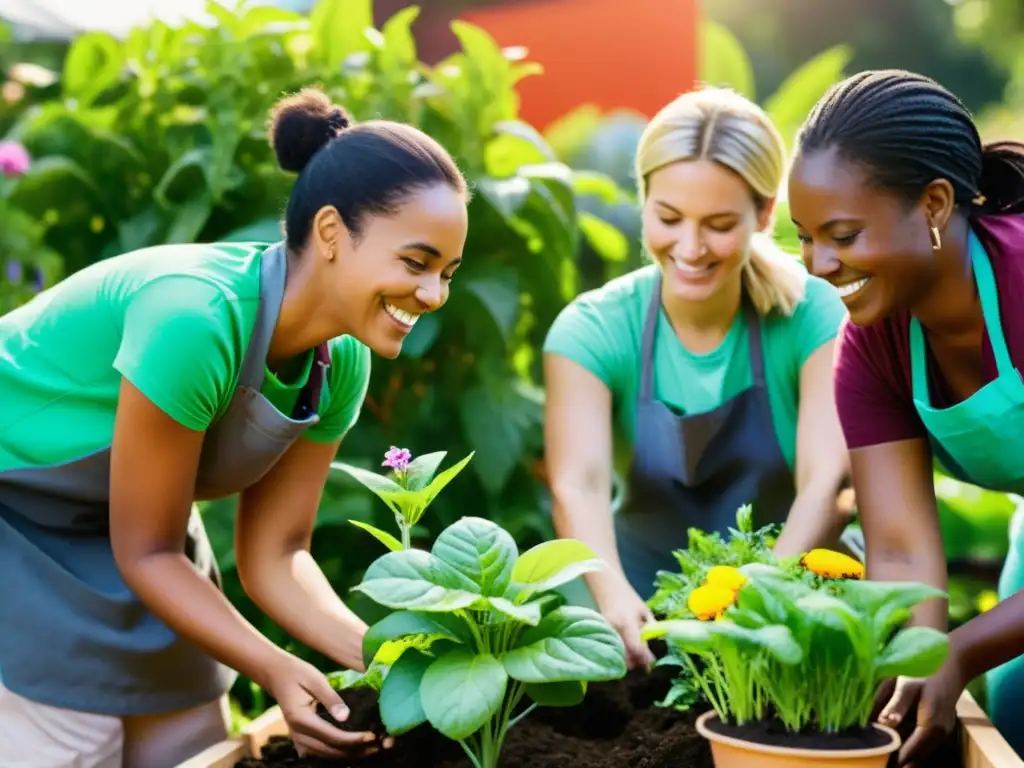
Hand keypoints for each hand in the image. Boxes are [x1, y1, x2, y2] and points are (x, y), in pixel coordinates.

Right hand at [264, 653, 391, 758]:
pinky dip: (339, 751)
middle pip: (331, 752)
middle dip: (356, 751)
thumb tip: (346, 717)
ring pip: (326, 755)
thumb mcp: (316, 680)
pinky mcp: (301, 739)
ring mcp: (297, 740)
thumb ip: (331, 698)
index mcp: (301, 720)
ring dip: (349, 754)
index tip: (373, 736)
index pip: (333, 737)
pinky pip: (321, 752)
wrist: (276, 675)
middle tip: (379, 746)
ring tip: (371, 748)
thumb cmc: (298, 673)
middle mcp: (297, 735)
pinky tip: (355, 747)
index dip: (355, 740)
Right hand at [595, 577, 655, 670]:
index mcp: (627, 624)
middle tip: (644, 661)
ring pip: (617, 657)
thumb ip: (650, 630)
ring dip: (627, 660)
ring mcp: (605, 633)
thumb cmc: (628, 598)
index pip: (636, 648)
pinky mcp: (599, 634)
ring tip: (635, 655)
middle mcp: (614, 631)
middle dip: (636, 663)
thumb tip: (655, 650)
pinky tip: (625, 650)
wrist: (607, 587)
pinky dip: (619, 654)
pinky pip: (610, 651)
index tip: (651, 662)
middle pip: (625, 658)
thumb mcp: (644, 611)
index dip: (645, 658)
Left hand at [873, 656, 966, 766]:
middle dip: (899, 760)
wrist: (952, 668)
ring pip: (923, 753)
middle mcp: (940, 735)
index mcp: (931, 726)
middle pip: (918, 758)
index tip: (879, 761)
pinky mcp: (943, 730)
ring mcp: (943, 734)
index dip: (895, 759)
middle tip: (880, 761)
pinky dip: (913, 748)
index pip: (911, 752)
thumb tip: (884, 723)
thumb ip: (896, 705)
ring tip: (886, 755)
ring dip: (906, 755)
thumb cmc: (926, 673)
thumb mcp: (907, 686)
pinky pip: (926, 746)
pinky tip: (899, 745)